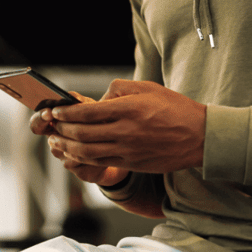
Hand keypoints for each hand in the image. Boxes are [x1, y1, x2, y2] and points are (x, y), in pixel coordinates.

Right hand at [29, 92, 129, 185]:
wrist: (116, 144)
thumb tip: (70, 96)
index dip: (40, 119)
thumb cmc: (98, 122)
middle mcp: (57, 143)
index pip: (37, 123)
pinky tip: (105, 149)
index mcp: (55, 125)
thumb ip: (79, 102)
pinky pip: (82, 164)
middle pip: (52, 141)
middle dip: (65, 133)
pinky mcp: (81, 171)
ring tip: (100, 134)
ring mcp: (67, 159)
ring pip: (67, 153)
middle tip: (78, 125)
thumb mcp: (90, 107)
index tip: (49, 113)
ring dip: (83, 142)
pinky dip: (95, 155)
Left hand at [46, 80, 205, 173]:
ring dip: (68, 146)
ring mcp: (128, 150)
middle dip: (61, 130)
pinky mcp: (132, 164)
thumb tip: (99, 99)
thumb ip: (120, 88)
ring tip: (58, 141)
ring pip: (87, 152)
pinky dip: (83, 159)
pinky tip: (76, 153)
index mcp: (129, 109)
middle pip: (82, 134)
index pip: (88, 112)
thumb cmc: (175, 108)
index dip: (67, 113)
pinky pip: (100, 163)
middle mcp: (126, 131)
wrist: (199, 137)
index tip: (57, 111)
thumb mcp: (148, 87)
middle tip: (52, 125)